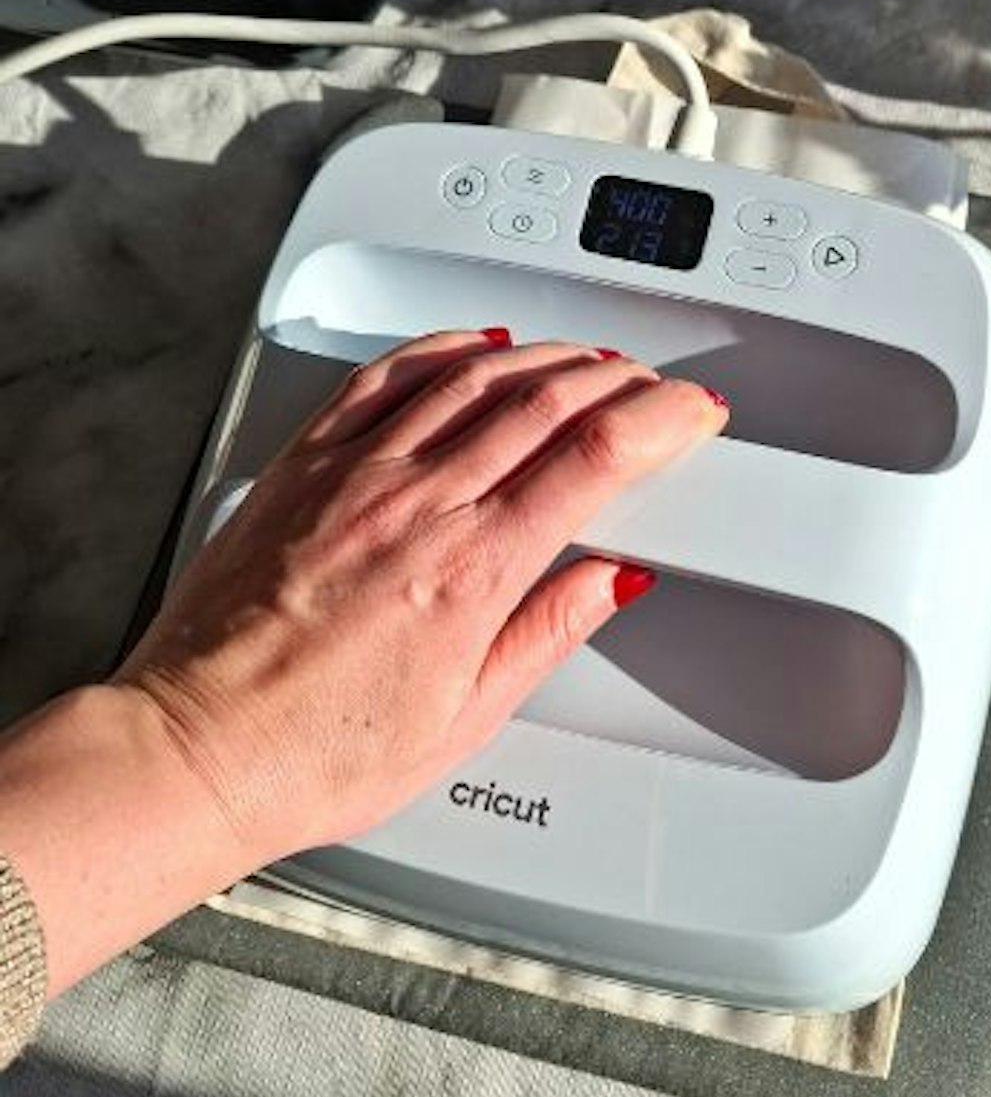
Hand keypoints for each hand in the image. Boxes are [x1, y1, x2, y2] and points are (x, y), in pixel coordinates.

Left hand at [116, 330, 726, 862]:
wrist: (193, 748)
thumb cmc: (316, 750)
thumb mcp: (466, 718)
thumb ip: (548, 631)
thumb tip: (612, 581)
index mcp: (471, 569)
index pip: (595, 457)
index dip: (660, 420)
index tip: (690, 412)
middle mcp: (417, 504)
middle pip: (547, 400)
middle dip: (618, 379)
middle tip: (651, 384)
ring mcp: (356, 474)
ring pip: (476, 375)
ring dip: (548, 355)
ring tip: (586, 359)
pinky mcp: (305, 464)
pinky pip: (387, 377)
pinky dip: (444, 348)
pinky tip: (476, 345)